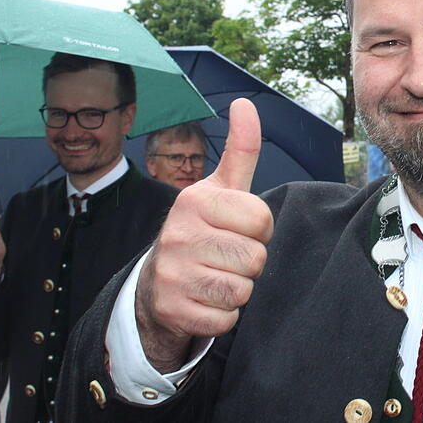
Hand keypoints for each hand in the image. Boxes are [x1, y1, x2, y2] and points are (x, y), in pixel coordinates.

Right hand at [135, 99, 273, 371]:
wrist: (159, 282)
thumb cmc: (203, 229)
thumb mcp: (221, 188)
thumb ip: (241, 150)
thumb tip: (246, 103)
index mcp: (195, 200)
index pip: (263, 222)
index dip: (258, 230)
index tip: (236, 229)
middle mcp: (178, 234)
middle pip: (256, 258)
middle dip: (249, 261)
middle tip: (224, 255)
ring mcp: (172, 273)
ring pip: (243, 289)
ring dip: (238, 288)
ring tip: (214, 275)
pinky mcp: (173, 310)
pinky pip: (227, 319)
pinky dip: (223, 315)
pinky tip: (204, 299)